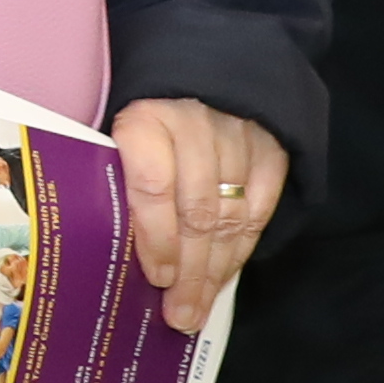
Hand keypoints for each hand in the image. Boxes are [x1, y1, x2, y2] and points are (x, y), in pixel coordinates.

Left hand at [110, 95, 285, 333]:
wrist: (199, 66)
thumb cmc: (145, 120)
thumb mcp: (120, 137)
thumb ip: (120, 183)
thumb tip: (111, 254)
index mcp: (146, 119)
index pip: (153, 184)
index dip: (156, 235)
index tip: (156, 277)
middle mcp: (196, 125)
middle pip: (196, 211)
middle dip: (189, 271)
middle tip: (180, 315)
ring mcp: (240, 137)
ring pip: (231, 216)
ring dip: (216, 269)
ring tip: (199, 308)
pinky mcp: (271, 149)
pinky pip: (260, 210)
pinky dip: (242, 249)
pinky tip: (224, 277)